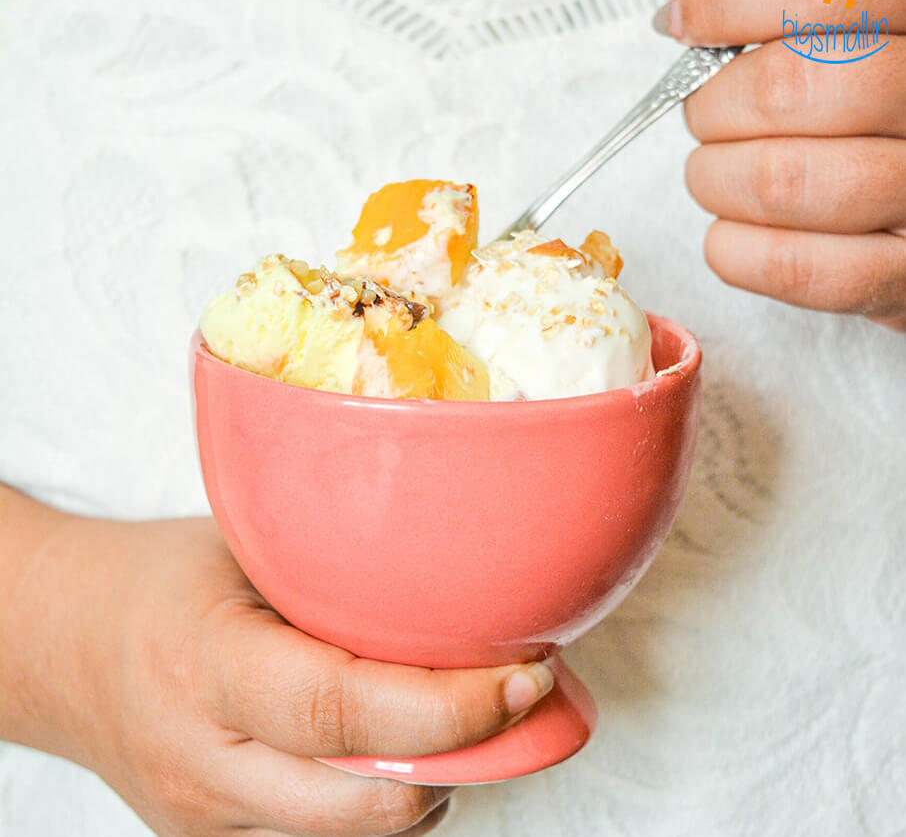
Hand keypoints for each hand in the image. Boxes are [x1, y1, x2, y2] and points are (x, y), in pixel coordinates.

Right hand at [0, 493, 553, 836]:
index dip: (450, 706)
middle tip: (517, 691)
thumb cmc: (163, 577)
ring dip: (431, 779)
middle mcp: (203, 761)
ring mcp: (205, 819)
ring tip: (459, 710)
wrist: (65, 644)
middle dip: (469, 757)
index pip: (340, 709)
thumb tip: (452, 573)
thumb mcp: (243, 543)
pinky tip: (392, 737)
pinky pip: (327, 836)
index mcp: (206, 662)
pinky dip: (381, 793)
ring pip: (357, 832)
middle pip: (365, 801)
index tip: (526, 675)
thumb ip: (334, 570)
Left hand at [657, 0, 905, 330]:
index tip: (684, 20)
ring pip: (780, 181)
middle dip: (713, 102)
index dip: (734, 0)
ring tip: (718, 171)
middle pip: (791, 87)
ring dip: (715, 177)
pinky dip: (733, 248)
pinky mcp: (902, 280)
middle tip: (706, 110)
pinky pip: (794, 268)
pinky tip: (733, 229)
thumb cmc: (886, 112)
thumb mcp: (873, 23)